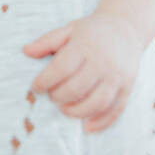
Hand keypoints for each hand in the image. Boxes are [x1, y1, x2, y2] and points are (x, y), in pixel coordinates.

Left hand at [23, 11, 146, 132]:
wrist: (126, 27)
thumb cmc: (92, 31)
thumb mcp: (69, 29)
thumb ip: (46, 42)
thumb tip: (25, 51)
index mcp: (85, 45)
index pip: (62, 68)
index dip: (45, 81)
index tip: (36, 87)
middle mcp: (103, 61)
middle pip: (77, 88)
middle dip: (59, 97)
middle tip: (52, 96)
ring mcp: (117, 75)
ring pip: (97, 103)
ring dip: (77, 112)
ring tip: (65, 109)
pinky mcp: (128, 86)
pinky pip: (116, 110)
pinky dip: (102, 123)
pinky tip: (87, 127)